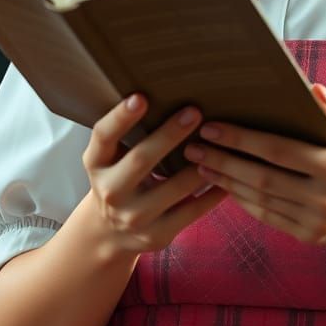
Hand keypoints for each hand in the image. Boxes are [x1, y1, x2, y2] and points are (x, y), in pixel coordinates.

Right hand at [83, 93, 228, 254]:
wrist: (111, 233)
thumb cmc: (121, 178)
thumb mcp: (113, 157)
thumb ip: (130, 132)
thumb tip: (169, 90)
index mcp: (97, 163)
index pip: (103, 136)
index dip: (120, 117)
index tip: (140, 97)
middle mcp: (110, 191)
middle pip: (140, 161)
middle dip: (169, 135)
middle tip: (194, 112)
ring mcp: (133, 217)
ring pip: (173, 189)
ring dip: (199, 165)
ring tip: (221, 142)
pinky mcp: (157, 235)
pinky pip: (192, 212)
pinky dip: (212, 193)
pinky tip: (229, 176)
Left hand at [182, 83, 325, 247]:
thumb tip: (312, 90)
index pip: (278, 150)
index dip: (242, 138)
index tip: (213, 126)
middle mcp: (324, 198)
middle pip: (261, 177)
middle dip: (223, 160)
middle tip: (192, 146)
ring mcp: (315, 221)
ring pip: (260, 200)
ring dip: (226, 181)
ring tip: (200, 164)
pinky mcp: (309, 236)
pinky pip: (268, 217)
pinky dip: (243, 201)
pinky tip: (225, 185)